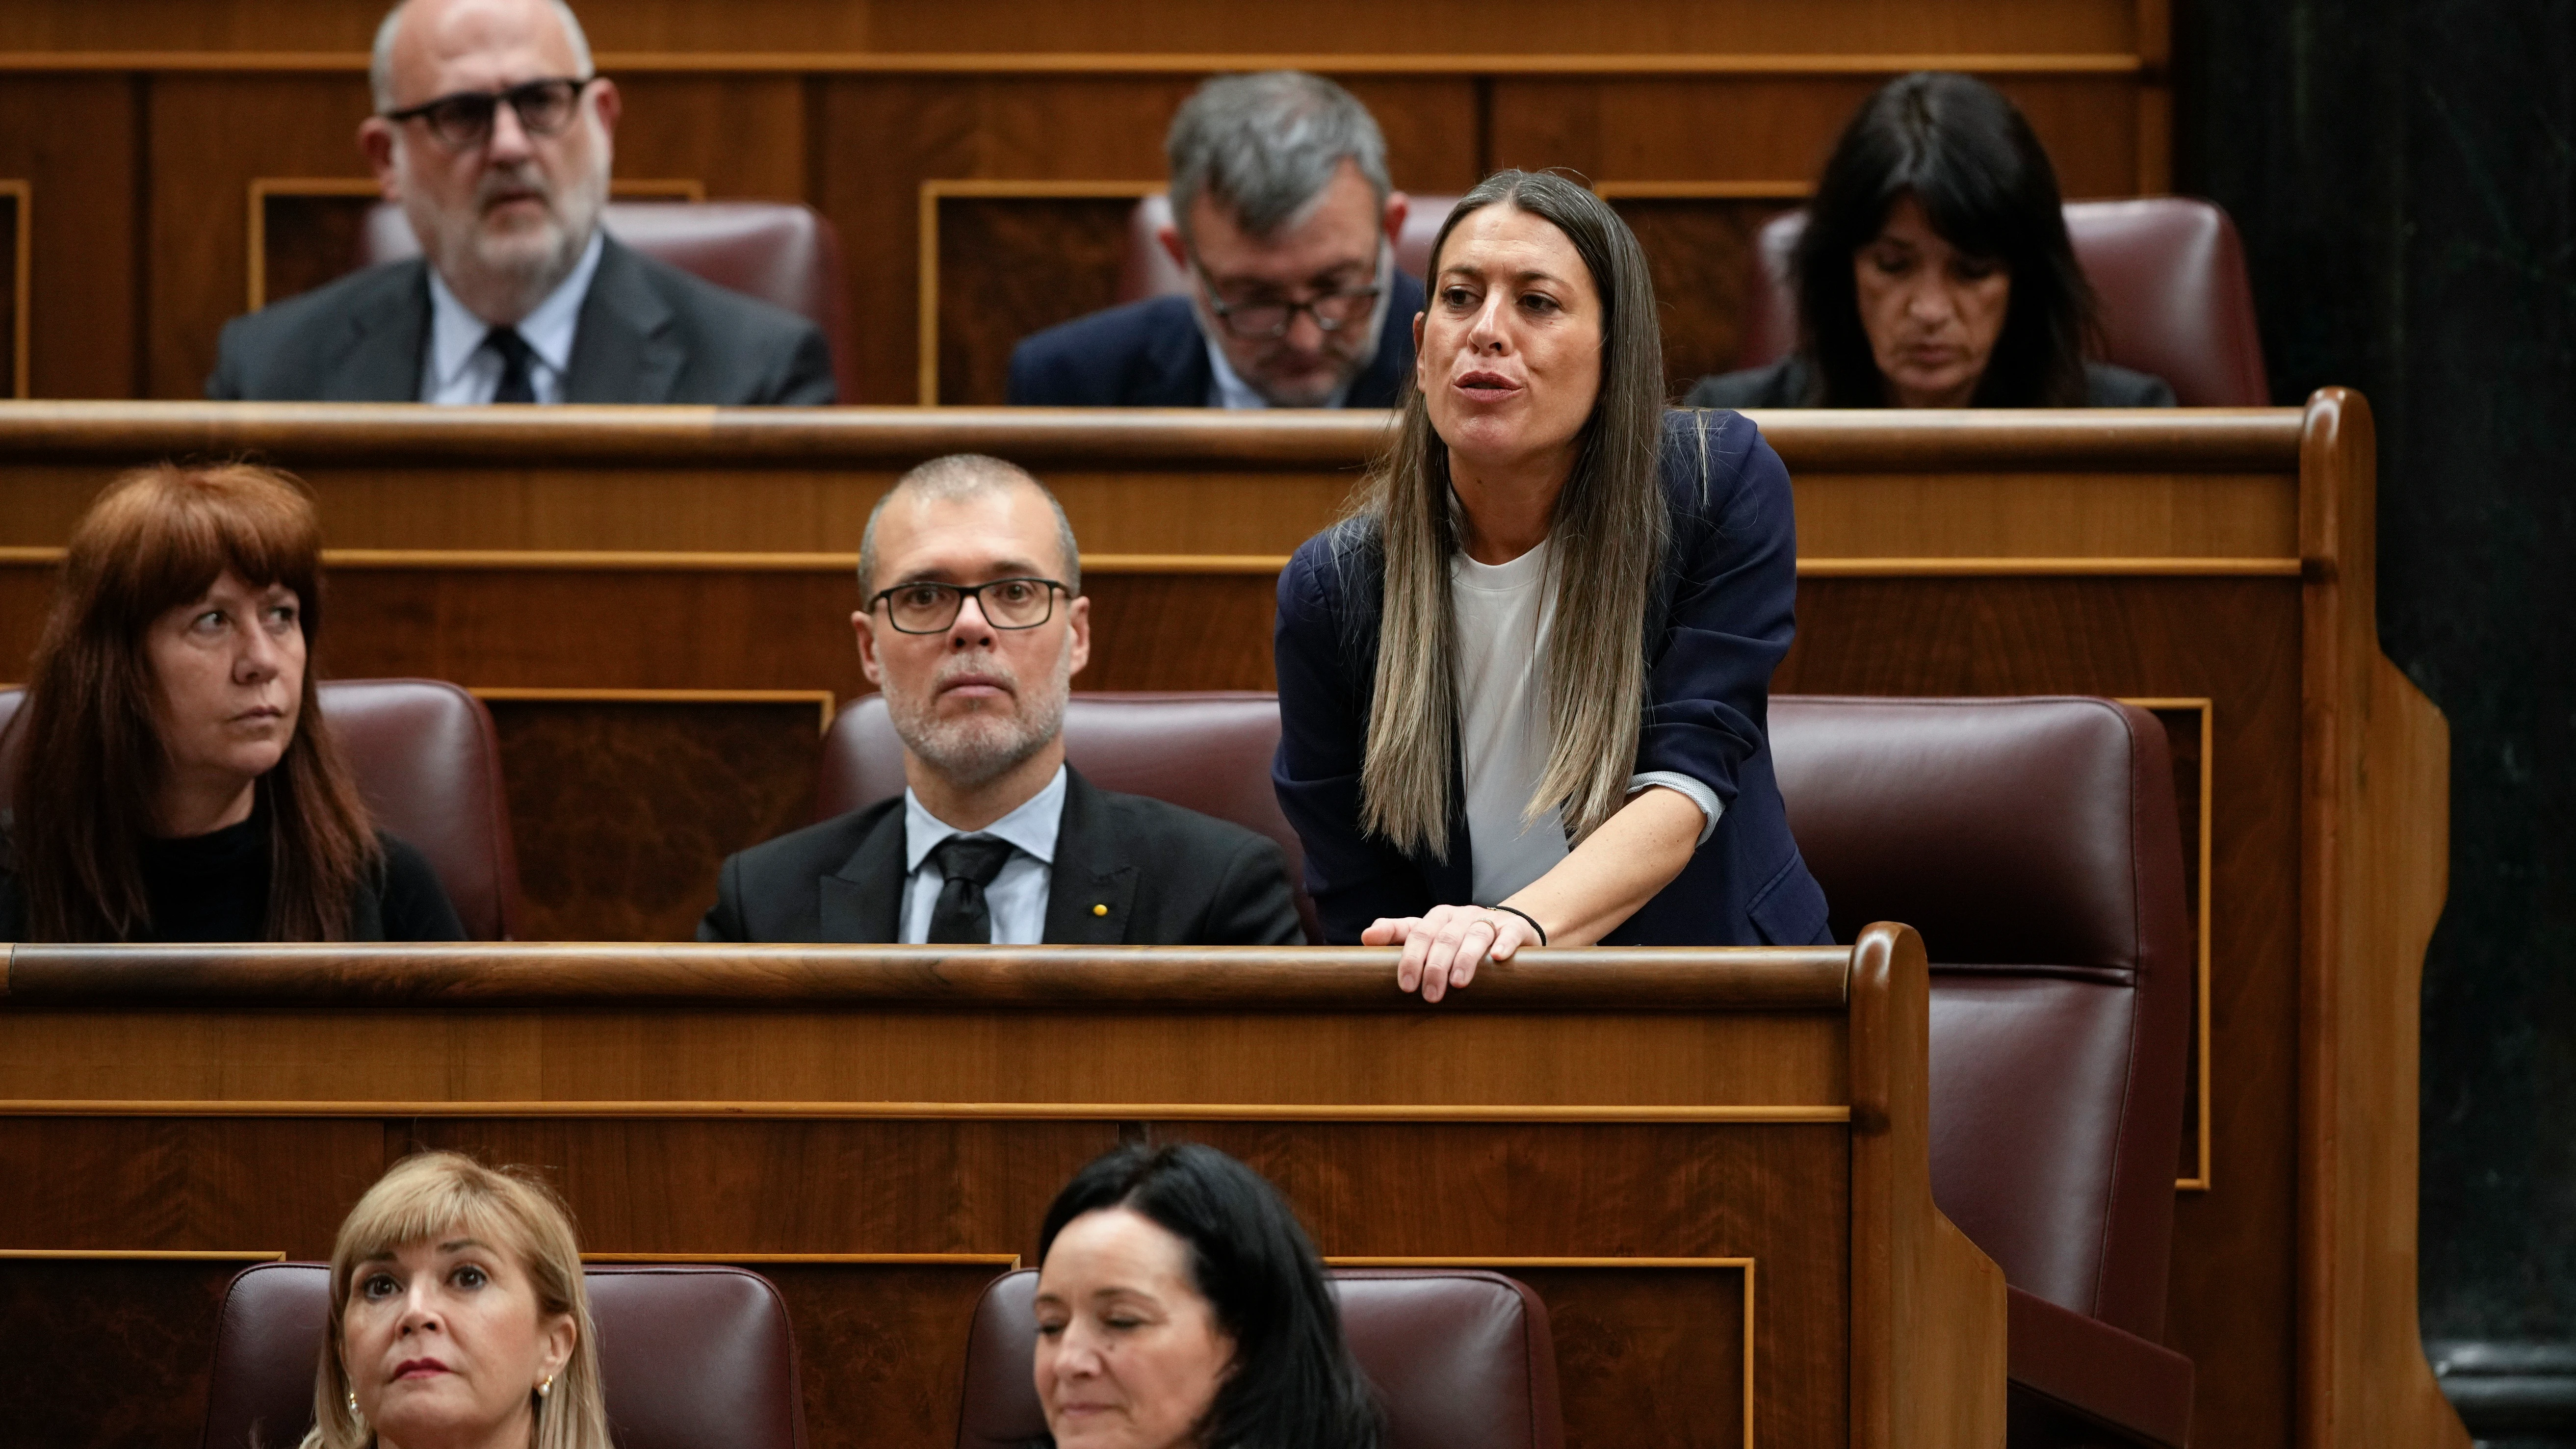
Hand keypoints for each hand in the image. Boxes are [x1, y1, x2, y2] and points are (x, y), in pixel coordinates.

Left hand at [1362, 904, 1544, 1002]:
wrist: (1506, 930)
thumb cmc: (1459, 939)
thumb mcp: (1428, 935)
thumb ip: (1398, 935)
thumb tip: (1365, 937)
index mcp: (1436, 918)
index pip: (1417, 932)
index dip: (1409, 957)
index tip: (1404, 984)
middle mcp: (1460, 916)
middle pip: (1443, 937)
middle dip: (1434, 967)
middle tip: (1430, 995)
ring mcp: (1487, 921)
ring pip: (1474, 936)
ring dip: (1465, 959)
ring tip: (1458, 984)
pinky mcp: (1514, 928)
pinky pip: (1510, 933)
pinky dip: (1505, 944)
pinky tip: (1499, 958)